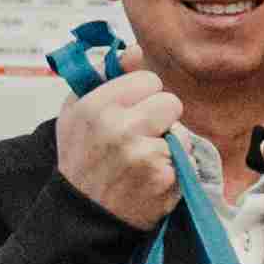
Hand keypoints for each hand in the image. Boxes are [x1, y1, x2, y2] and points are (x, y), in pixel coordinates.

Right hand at [54, 69, 185, 228]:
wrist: (85, 213)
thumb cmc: (83, 158)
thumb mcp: (77, 111)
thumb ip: (105, 76)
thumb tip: (137, 50)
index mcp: (96, 106)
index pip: (147, 79)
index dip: (143, 95)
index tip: (132, 110)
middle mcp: (119, 128)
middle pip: (170, 101)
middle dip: (161, 117)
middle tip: (141, 136)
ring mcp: (144, 154)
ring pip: (181, 131)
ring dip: (169, 144)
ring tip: (143, 159)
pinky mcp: (164, 177)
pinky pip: (186, 159)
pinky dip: (174, 168)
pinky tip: (151, 177)